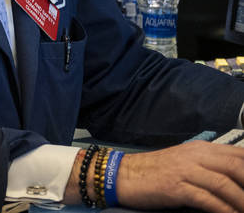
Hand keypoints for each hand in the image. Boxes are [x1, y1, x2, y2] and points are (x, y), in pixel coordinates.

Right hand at [114, 141, 243, 212]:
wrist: (123, 174)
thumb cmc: (157, 172)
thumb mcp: (186, 163)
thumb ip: (210, 167)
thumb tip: (235, 180)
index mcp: (201, 149)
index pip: (239, 154)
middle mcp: (195, 155)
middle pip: (236, 167)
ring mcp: (185, 170)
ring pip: (224, 184)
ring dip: (242, 201)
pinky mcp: (176, 187)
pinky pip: (207, 199)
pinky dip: (223, 210)